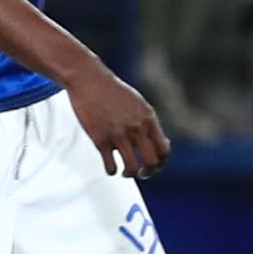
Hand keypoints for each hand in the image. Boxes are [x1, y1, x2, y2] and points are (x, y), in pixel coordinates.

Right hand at [68, 60, 169, 176]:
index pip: (164, 150)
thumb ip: (148, 122)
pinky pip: (111, 165)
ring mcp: (118, 134)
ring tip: (125, 172)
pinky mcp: (100, 139)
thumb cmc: (112, 91)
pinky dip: (112, 171)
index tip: (154, 166)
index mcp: (148, 119)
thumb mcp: (138, 103)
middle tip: (141, 173)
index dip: (161, 163)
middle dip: (147, 172)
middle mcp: (136, 128)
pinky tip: (110, 167)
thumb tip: (160, 142)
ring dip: (129, 174)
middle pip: (150, 162)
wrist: (88, 79)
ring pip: (132, 167)